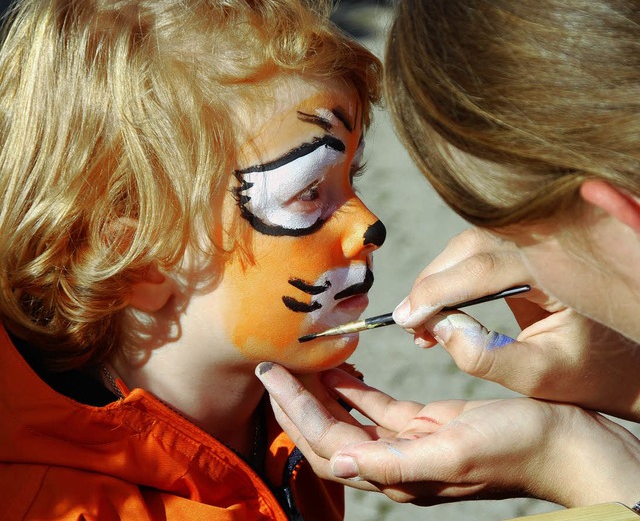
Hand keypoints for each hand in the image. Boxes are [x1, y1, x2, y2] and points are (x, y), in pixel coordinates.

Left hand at [257, 363, 639, 507]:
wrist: (560, 441)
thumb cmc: (514, 447)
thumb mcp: (453, 452)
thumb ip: (395, 462)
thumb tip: (336, 464)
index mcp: (396, 472)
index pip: (326, 443)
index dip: (295, 412)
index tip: (271, 376)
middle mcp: (394, 460)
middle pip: (328, 432)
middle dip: (296, 402)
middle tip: (272, 365)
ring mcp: (407, 440)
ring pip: (348, 417)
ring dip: (321, 393)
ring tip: (298, 363)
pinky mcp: (423, 422)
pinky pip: (376, 405)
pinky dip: (355, 387)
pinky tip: (341, 369)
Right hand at [393, 228, 639, 420]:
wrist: (621, 362)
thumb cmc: (587, 372)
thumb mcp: (537, 376)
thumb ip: (485, 356)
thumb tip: (435, 327)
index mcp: (558, 271)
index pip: (483, 268)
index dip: (436, 292)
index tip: (405, 319)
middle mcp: (546, 246)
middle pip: (470, 247)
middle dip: (431, 283)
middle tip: (408, 324)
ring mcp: (535, 245)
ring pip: (467, 247)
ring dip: (436, 280)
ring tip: (421, 324)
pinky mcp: (523, 253)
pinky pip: (475, 254)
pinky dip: (449, 278)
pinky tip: (438, 310)